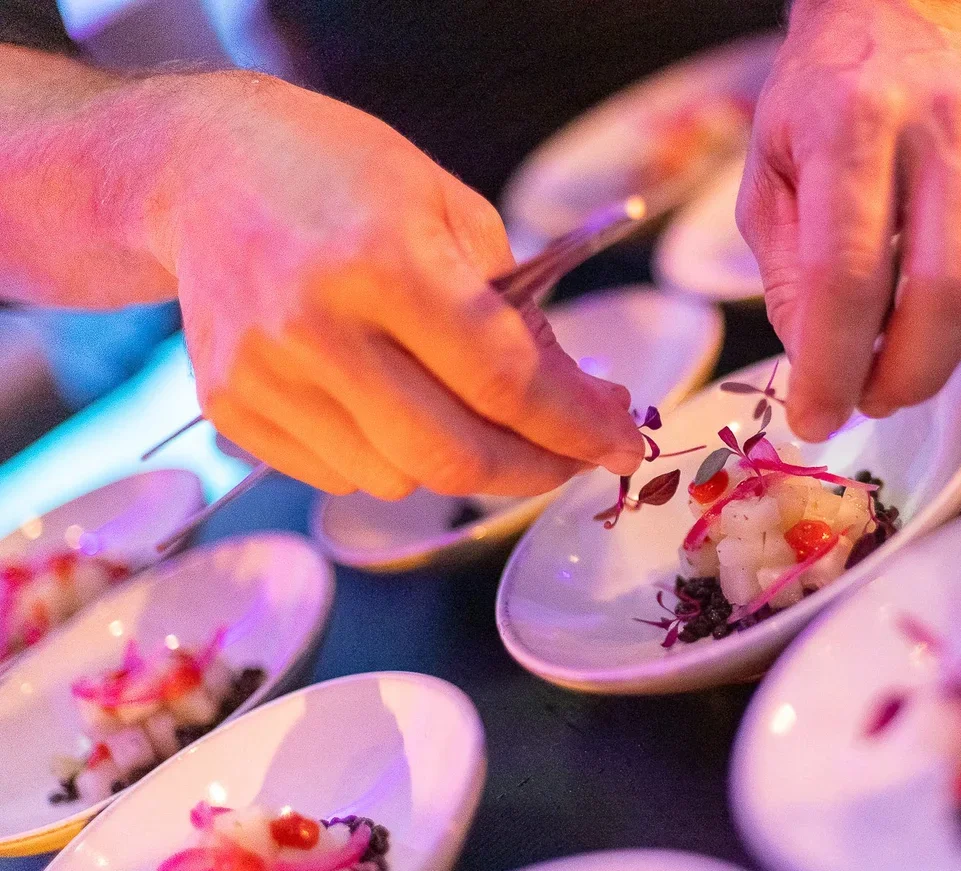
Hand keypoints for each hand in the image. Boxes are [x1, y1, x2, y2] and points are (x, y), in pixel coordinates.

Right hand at [152, 73, 642, 498]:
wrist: (206, 169)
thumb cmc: (347, 178)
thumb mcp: (453, 209)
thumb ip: (516, 312)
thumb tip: (574, 405)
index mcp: (384, 263)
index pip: (505, 382)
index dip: (577, 427)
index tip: (625, 446)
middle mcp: (314, 328)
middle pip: (453, 458)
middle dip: (533, 469)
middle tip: (570, 454)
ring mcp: (263, 377)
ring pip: (399, 481)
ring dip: (455, 461)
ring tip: (461, 400)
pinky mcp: (230, 409)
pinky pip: (342, 476)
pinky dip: (387, 457)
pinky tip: (389, 398)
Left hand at [738, 0, 960, 439]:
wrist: (895, 17)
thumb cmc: (824, 107)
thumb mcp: (767, 181)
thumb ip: (786, 276)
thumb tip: (821, 366)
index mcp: (851, 122)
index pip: (847, 271)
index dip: (833, 365)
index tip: (817, 418)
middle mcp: (944, 117)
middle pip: (951, 282)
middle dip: (912, 371)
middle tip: (878, 395)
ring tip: (939, 343)